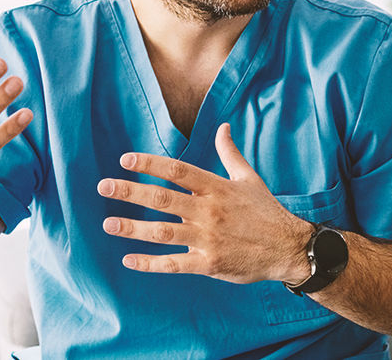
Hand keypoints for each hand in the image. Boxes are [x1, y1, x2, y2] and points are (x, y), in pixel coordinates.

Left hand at [97, 123, 312, 284]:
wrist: (288, 248)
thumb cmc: (266, 211)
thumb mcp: (249, 178)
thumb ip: (230, 153)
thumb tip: (224, 127)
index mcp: (216, 188)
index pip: (177, 171)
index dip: (149, 164)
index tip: (125, 159)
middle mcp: (209, 212)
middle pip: (162, 199)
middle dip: (130, 192)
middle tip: (103, 186)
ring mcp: (208, 240)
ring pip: (163, 233)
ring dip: (133, 228)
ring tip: (108, 223)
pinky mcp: (210, 264)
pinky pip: (174, 264)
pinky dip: (150, 263)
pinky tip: (129, 260)